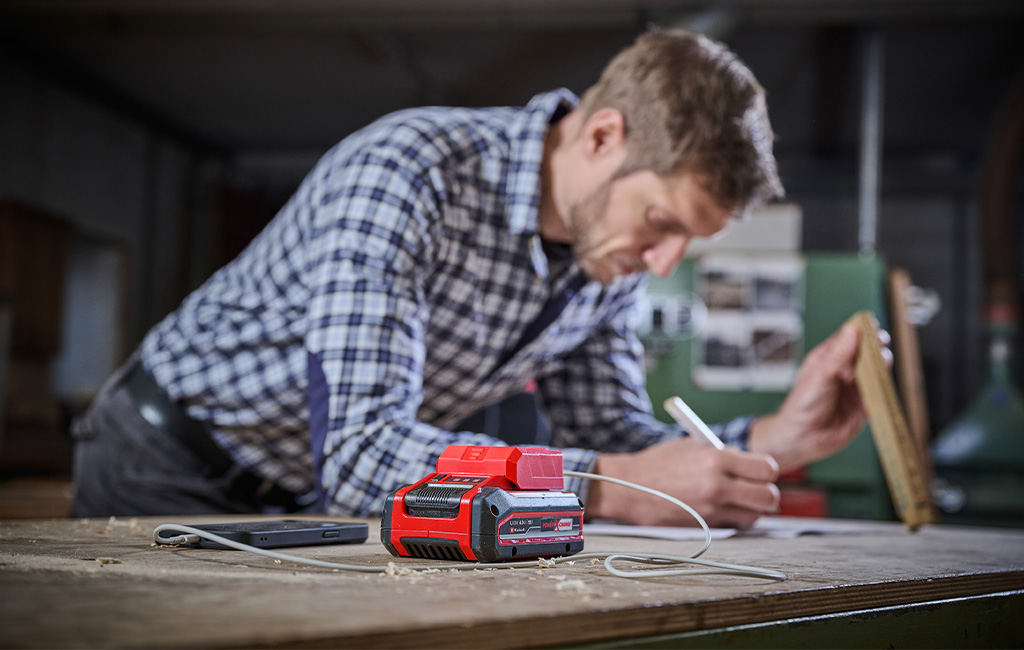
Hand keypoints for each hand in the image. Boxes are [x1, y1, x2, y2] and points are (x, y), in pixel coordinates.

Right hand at [587, 437, 779, 527]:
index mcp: (716, 458)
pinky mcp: (703, 527)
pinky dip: (733, 519)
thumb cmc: (656, 464)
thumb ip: (722, 453)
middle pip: (769, 497)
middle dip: (767, 493)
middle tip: (756, 489)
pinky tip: (720, 509)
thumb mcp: (691, 446)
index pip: (767, 468)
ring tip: (737, 500)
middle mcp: (717, 485)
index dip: (767, 470)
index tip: (760, 471)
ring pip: (754, 516)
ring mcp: (710, 510)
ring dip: (751, 509)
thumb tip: (748, 462)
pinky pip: (733, 526)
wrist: (626, 488)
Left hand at [748, 320, 889, 472]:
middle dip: (877, 346)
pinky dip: (885, 386)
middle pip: (868, 352)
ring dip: (882, 364)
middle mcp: (845, 370)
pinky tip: (884, 382)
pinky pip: (880, 392)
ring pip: (877, 371)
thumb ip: (839, 354)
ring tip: (882, 361)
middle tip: (881, 343)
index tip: (873, 325)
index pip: (850, 338)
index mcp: (830, 358)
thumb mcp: (821, 374)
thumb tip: (853, 329)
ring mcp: (856, 387)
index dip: (862, 331)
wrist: (804, 437)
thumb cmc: (804, 403)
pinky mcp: (866, 405)